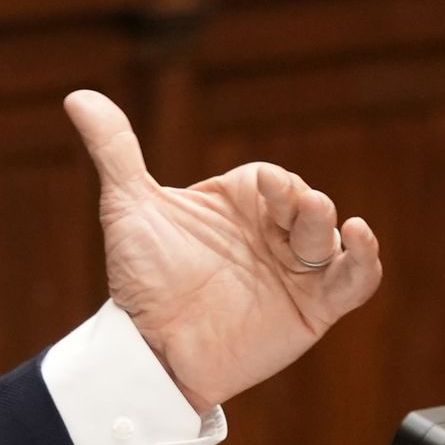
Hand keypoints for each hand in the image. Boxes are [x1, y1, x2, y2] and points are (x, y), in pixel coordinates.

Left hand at [64, 90, 382, 411]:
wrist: (150, 348)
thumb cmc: (140, 278)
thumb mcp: (128, 207)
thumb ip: (114, 150)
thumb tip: (78, 96)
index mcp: (236, 204)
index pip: (269, 177)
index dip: (271, 180)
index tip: (262, 186)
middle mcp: (270, 233)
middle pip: (305, 203)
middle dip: (302, 201)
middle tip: (292, 203)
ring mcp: (294, 271)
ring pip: (331, 238)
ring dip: (329, 225)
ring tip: (321, 218)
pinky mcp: (313, 308)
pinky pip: (355, 281)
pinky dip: (366, 261)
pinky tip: (360, 237)